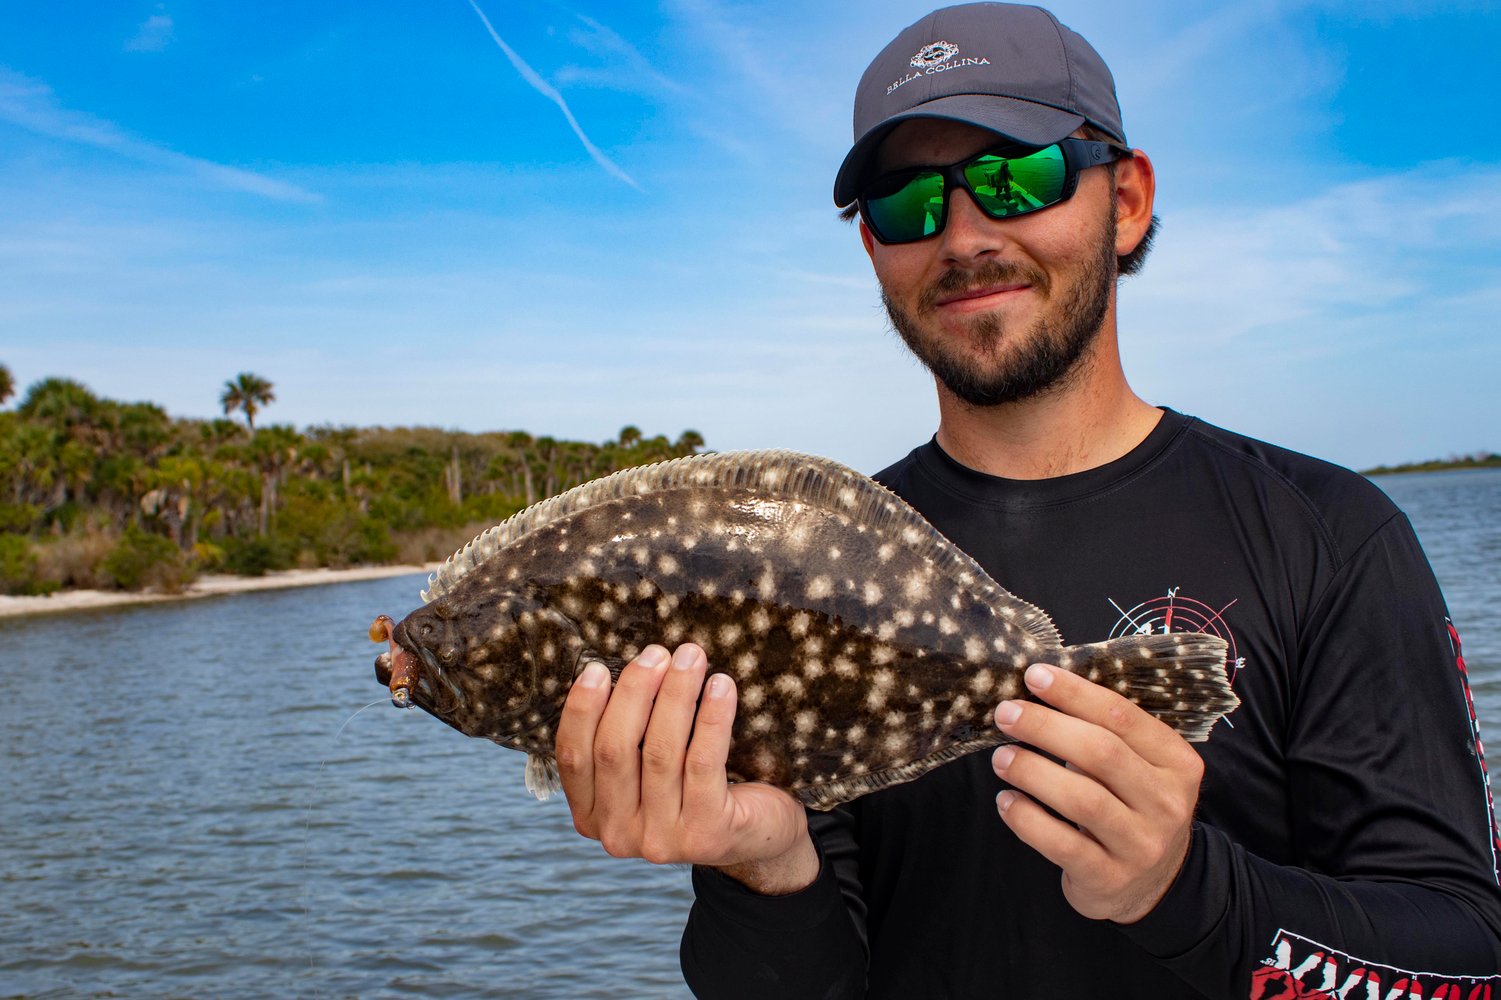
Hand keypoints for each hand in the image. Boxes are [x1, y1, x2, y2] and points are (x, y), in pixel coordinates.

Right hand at [555, 643, 817, 893]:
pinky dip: (711, 717)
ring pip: (660, 752)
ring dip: (676, 695)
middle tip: (657, 654)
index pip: (573, 758)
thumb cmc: (694, 787)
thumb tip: (626, 668)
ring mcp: (661, 840)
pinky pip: (704, 762)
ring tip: (691, 657)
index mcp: (592, 817)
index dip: (582, 710)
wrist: (757, 835)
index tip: (598, 668)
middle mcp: (619, 835)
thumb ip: (625, 737)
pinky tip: (721, 686)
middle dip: (634, 693)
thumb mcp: (646, 770)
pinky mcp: (706, 834)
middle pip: (614, 751)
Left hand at [991, 663, 1203, 923]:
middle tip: (1006, 714)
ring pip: (1082, 798)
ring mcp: (1141, 845)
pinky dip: (1027, 819)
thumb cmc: (1130, 805)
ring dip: (1032, 771)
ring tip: (1001, 758)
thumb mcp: (1137, 766)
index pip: (1123, 717)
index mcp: (1177, 762)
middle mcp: (1166, 803)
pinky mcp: (1110, 878)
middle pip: (1101, 753)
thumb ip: (1103, 732)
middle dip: (1046, 727)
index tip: (1034, 676)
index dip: (1075, 693)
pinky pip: (1063, 844)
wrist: (1152, 884)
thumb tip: (1038, 689)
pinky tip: (1007, 801)